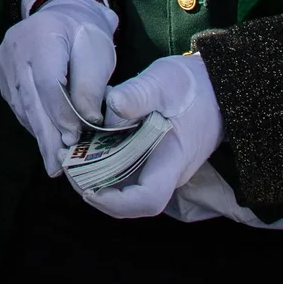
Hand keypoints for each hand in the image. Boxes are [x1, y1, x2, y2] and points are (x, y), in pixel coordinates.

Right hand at [0, 0, 115, 174]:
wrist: (65, 13)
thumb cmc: (87, 34)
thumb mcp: (99, 54)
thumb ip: (90, 87)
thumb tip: (85, 122)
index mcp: (42, 35)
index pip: (48, 83)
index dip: (61, 114)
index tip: (75, 139)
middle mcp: (15, 46)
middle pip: (30, 98)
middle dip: (46, 135)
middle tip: (57, 167)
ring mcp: (4, 60)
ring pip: (21, 104)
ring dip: (39, 133)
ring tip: (53, 161)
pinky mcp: (2, 72)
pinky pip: (17, 102)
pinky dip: (32, 122)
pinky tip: (45, 138)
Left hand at [75, 52, 221, 218]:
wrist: (217, 86)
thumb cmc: (192, 85)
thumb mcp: (164, 81)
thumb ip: (138, 93)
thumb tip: (112, 106)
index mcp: (172, 160)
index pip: (147, 200)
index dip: (114, 202)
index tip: (87, 187)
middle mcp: (166, 172)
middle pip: (128, 199)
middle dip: (93, 187)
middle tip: (65, 161)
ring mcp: (159, 167)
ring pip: (124, 184)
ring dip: (95, 173)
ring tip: (69, 150)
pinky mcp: (153, 157)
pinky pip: (126, 168)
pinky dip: (104, 160)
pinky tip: (86, 140)